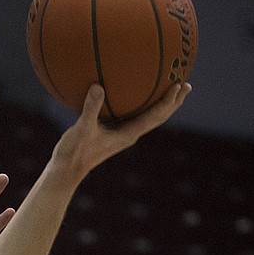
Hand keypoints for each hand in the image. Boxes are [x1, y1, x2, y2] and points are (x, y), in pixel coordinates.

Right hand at [50, 81, 190, 185]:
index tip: (179, 86)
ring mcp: (122, 134)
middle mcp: (129, 134)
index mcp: (128, 134)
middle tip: (186, 84)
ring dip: (162, 103)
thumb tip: (98, 86)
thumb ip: (91, 108)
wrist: (66, 170)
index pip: (155, 116)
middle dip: (173, 102)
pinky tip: (132, 90)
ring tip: (171, 87)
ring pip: (149, 117)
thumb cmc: (74, 152)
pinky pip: (132, 114)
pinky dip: (140, 102)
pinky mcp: (113, 132)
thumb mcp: (82, 129)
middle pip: (158, 117)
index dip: (168, 102)